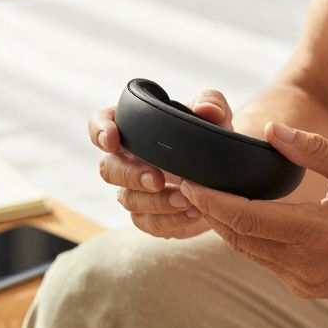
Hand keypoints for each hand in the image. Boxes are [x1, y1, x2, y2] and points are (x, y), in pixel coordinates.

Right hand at [89, 89, 234, 238]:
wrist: (227, 173)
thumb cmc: (212, 137)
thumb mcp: (217, 116)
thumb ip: (211, 104)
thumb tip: (206, 109)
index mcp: (135, 128)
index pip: (101, 123)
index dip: (99, 131)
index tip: (111, 140)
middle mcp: (128, 159)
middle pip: (108, 168)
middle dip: (130, 175)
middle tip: (157, 179)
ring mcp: (136, 190)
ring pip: (127, 199)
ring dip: (155, 201)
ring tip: (186, 200)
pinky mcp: (150, 215)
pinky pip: (147, 222)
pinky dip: (169, 220)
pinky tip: (193, 213)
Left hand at [180, 121, 327, 300]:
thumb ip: (316, 151)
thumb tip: (273, 131)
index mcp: (317, 232)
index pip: (245, 218)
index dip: (210, 201)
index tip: (188, 181)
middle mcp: (305, 264)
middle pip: (238, 238)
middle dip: (209, 212)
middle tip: (187, 184)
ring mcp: (305, 282)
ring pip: (248, 253)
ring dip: (226, 227)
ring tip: (206, 198)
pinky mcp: (308, 290)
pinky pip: (266, 263)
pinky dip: (250, 240)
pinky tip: (244, 218)